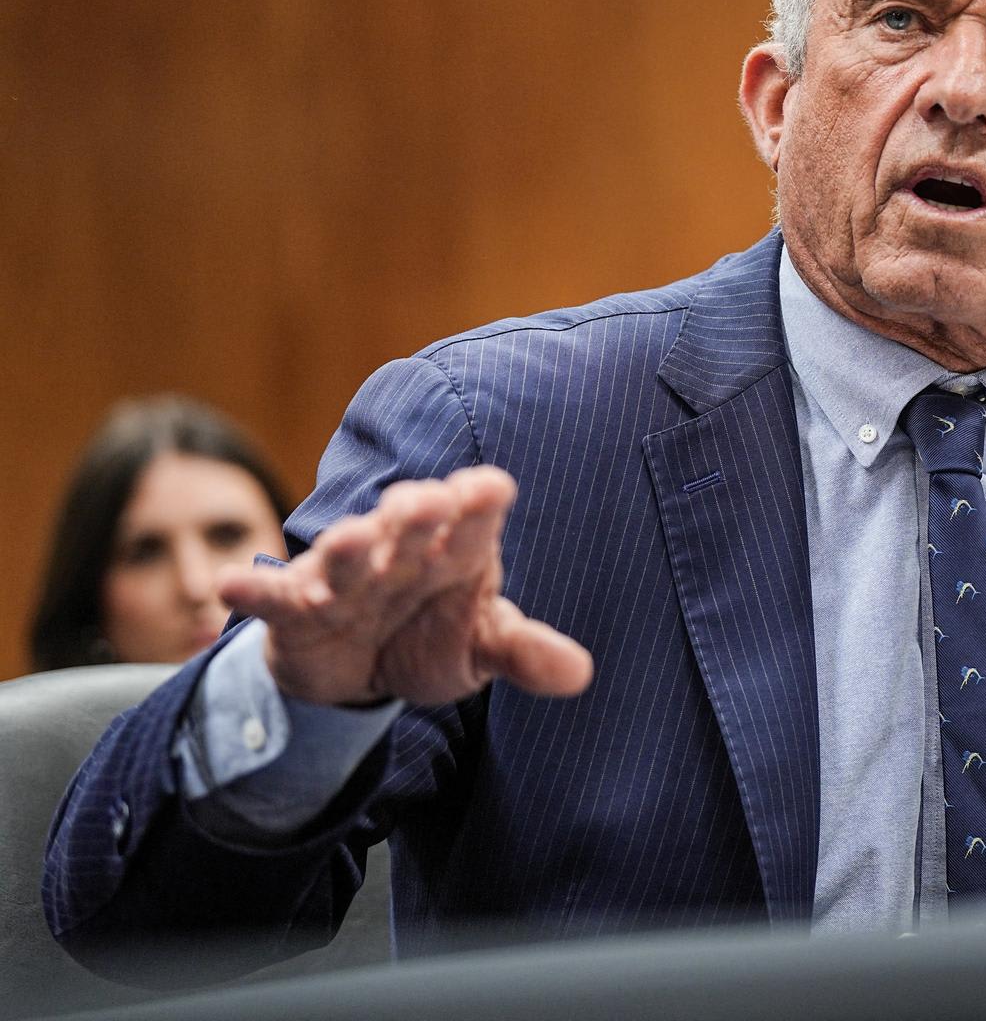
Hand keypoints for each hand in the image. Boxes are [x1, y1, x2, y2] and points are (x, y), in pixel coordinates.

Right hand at [218, 466, 593, 707]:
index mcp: (457, 549)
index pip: (474, 520)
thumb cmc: (431, 636)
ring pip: (345, 556)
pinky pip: (271, 598)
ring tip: (349, 539)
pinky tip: (226, 588)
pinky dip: (250, 591)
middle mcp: (400, 550)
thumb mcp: (481, 648)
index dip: (480, 503)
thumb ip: (525, 653)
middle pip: (408, 526)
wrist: (362, 668)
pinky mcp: (295, 609)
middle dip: (414, 515)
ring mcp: (345, 576)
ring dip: (345, 547)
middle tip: (423, 502)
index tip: (491, 488)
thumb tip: (581, 673)